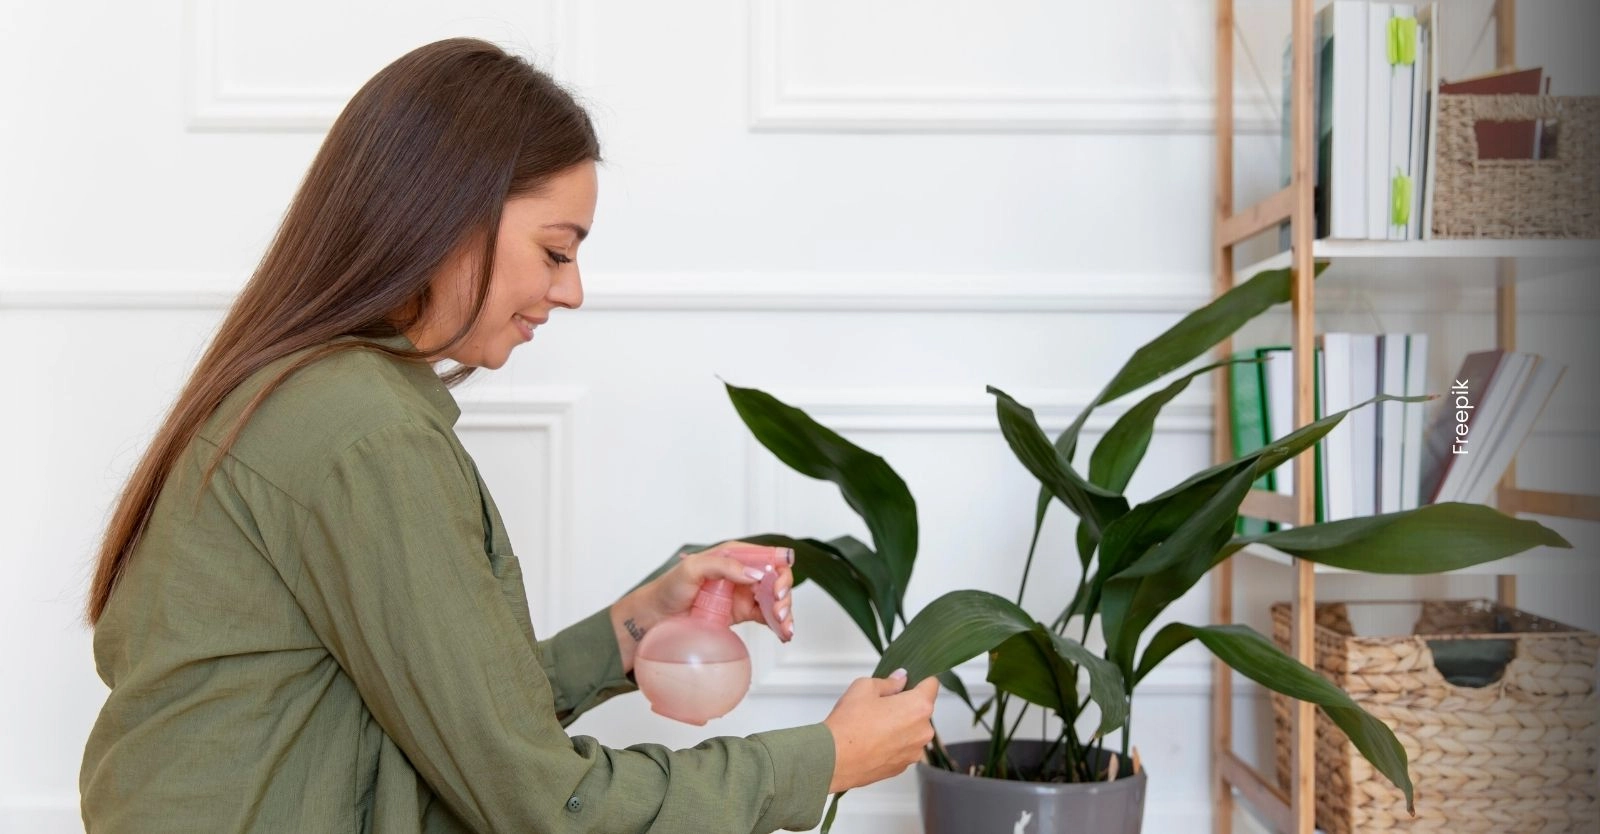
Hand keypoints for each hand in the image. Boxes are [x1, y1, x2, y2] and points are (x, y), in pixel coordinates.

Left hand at [649, 542, 795, 637]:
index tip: (776, 589)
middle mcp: (743, 572)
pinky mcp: (743, 613)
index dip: (779, 570)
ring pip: (775, 599)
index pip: (768, 557)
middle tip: (779, 610)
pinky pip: (767, 617)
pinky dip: (779, 624)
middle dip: (784, 594)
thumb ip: (722, 565)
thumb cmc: (670, 587)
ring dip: (785, 612)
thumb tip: (753, 574)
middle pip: (777, 579)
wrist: (657, 616)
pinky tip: (785, 634)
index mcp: (734, 555)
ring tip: (785, 627)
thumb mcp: (692, 568)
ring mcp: (744, 594)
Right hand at [821, 669, 939, 793]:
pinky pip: (903, 747)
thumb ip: (889, 682)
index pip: (932, 684)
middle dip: (906, 704)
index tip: (907, 681)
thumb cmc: (849, 724)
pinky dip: (893, 743)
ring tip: (874, 725)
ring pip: (912, 730)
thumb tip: (900, 679)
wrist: (834, 759)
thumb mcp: (864, 687)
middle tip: (881, 704)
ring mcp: (914, 752)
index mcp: (918, 707)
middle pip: (922, 709)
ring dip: (900, 725)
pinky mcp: (903, 766)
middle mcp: (923, 731)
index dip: (919, 679)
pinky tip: (873, 740)